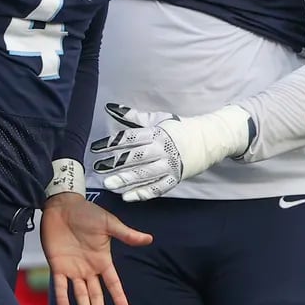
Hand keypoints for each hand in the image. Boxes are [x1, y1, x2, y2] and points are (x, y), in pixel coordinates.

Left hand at [41, 193, 151, 304]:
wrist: (63, 208)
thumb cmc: (88, 214)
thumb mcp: (110, 224)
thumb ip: (127, 234)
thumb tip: (149, 239)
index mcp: (103, 259)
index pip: (112, 282)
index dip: (118, 296)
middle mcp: (89, 268)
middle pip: (95, 293)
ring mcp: (73, 269)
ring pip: (80, 294)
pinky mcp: (58, 267)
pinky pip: (60, 286)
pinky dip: (62, 297)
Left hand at [90, 102, 252, 201]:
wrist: (209, 139)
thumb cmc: (180, 128)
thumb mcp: (159, 118)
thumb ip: (135, 117)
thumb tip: (112, 108)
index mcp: (158, 133)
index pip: (131, 138)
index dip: (112, 143)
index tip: (95, 148)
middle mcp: (163, 149)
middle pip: (136, 158)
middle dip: (116, 163)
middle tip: (98, 169)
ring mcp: (170, 165)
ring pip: (145, 174)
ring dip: (126, 180)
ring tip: (109, 184)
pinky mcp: (176, 178)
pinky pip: (158, 188)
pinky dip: (143, 193)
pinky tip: (128, 196)